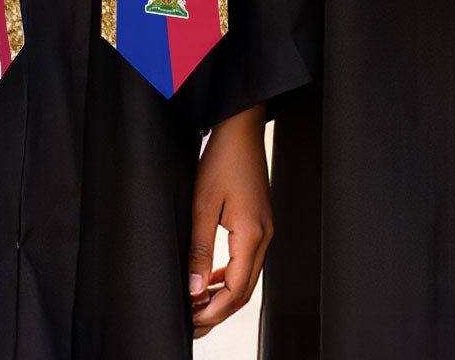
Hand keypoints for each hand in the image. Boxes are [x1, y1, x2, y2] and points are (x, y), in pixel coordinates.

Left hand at [188, 104, 272, 335]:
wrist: (242, 129)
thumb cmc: (223, 160)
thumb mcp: (202, 205)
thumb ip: (199, 251)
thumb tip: (194, 290)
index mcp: (252, 234)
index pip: (236, 290)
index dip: (213, 312)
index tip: (190, 321)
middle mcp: (264, 235)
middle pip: (245, 290)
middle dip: (218, 312)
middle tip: (190, 324)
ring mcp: (265, 229)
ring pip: (247, 278)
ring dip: (223, 297)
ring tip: (196, 307)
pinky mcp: (259, 224)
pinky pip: (247, 261)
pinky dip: (229, 278)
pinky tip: (210, 280)